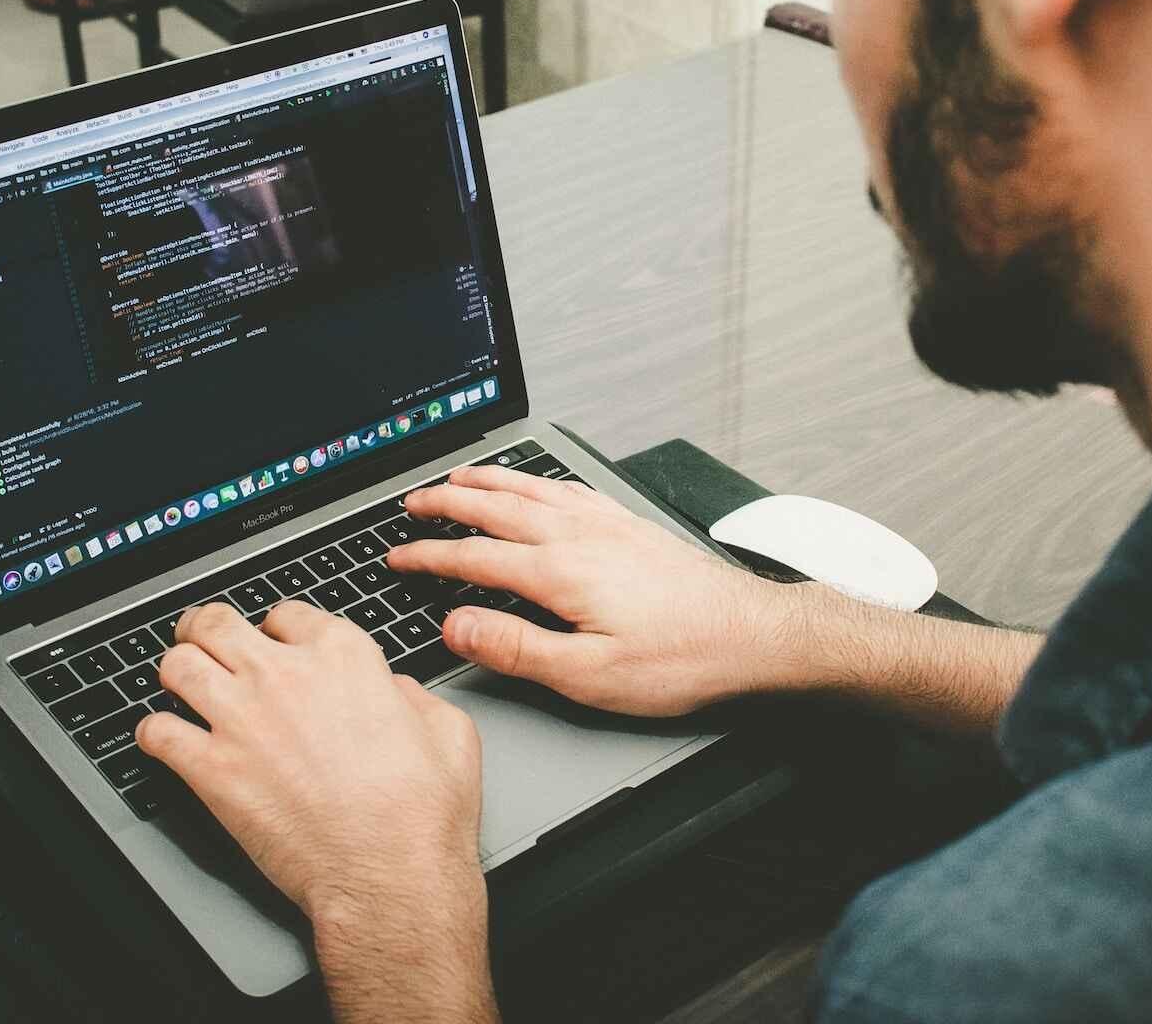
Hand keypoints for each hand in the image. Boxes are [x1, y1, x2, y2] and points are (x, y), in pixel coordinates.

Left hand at [135, 600, 483, 927]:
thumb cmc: (422, 813)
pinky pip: (155, 732)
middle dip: (204, 629)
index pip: (286, 613)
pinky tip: (163, 739)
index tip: (272, 641)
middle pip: (216, 624)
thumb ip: (413, 695)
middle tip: (201, 639)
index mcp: (343, 656)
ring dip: (176, 670)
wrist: (389, 875)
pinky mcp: (211, 770)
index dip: (276, 627)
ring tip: (178, 681)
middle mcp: (284, 675)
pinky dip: (153, 734)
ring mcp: (241, 720)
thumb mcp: (448, 730)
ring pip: (177, 665)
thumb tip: (393, 691)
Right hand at [386, 465, 781, 716]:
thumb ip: (518, 648)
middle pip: (497, 508)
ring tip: (459, 476)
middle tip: (413, 501)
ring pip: (533, 490)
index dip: (429, 557)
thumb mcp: (589, 675)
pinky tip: (536, 484)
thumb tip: (458, 627)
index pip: (475, 557)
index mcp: (561, 572)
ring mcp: (608, 525)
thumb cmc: (681, 659)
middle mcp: (581, 537)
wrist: (753, 635)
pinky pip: (569, 489)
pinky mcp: (631, 526)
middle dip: (448, 503)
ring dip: (489, 481)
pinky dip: (538, 480)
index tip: (398, 556)